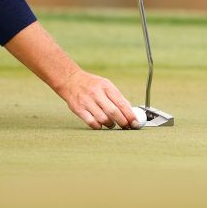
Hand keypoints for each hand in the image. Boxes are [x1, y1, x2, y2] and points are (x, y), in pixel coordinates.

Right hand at [3, 22, 138, 129]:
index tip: (136, 122)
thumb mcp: (106, 85)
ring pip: (103, 119)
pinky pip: (92, 123)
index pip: (121, 103)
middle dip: (123, 122)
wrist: (70, 80)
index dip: (130, 115)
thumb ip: (117, 97)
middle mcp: (96, 93)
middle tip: (127, 126)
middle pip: (114, 112)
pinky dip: (99, 126)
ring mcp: (87, 102)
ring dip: (111, 124)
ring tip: (112, 124)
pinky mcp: (78, 109)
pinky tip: (101, 124)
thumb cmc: (92, 85)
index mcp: (106, 86)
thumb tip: (130, 112)